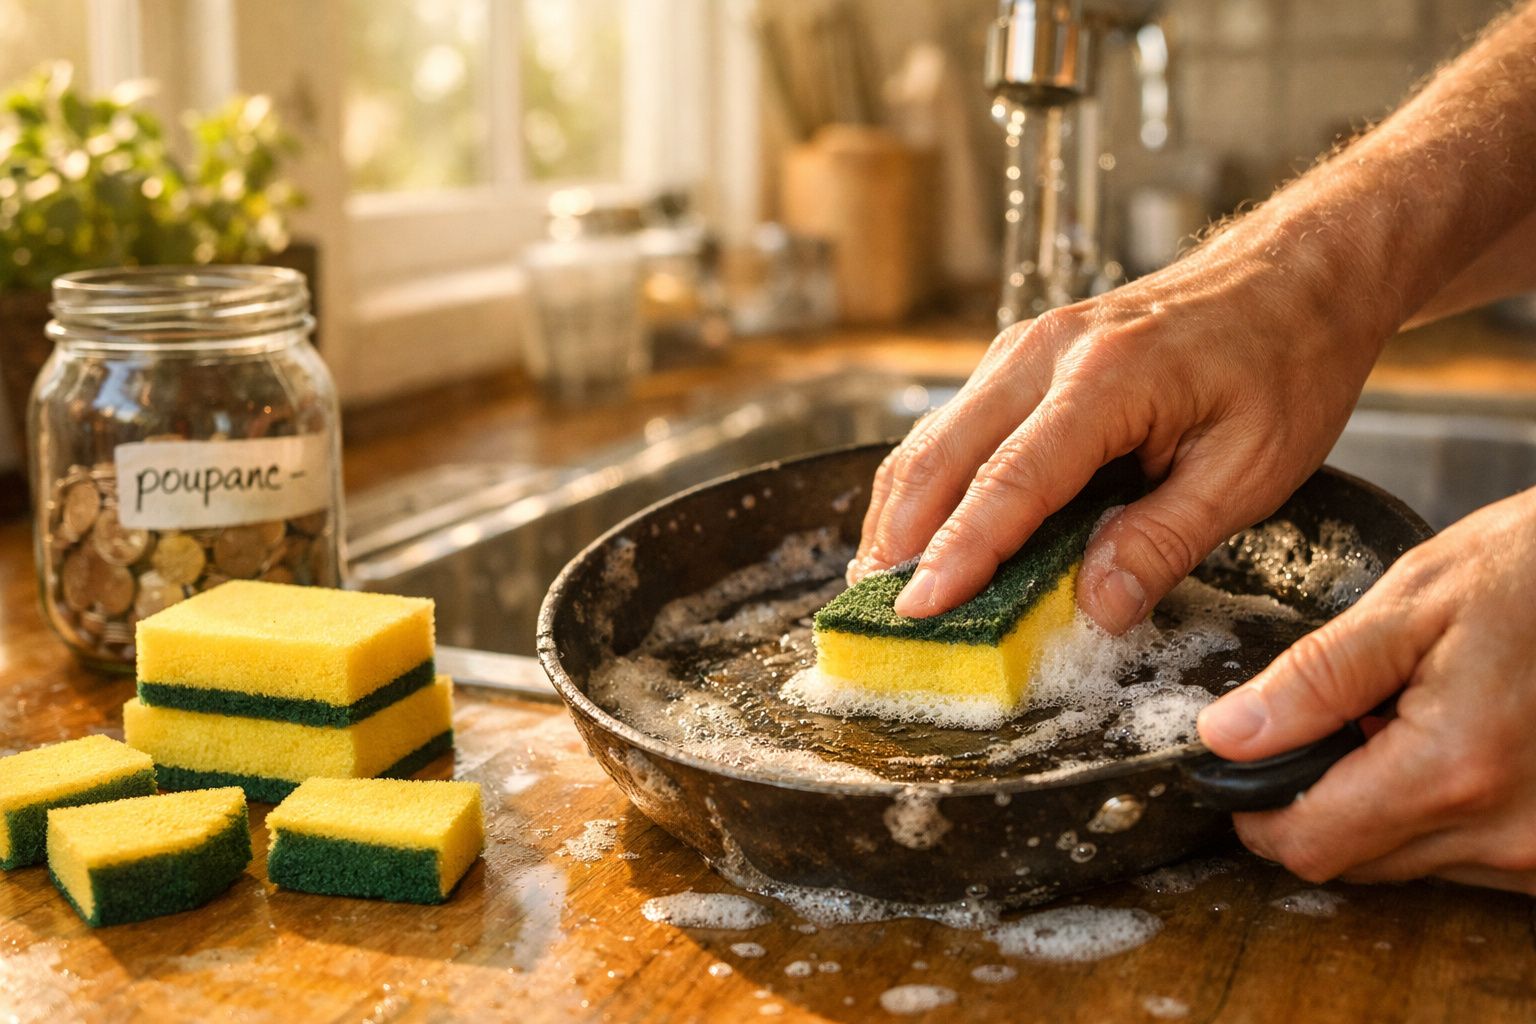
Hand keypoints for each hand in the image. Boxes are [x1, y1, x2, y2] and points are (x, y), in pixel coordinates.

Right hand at [851, 213, 1389, 631]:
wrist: (1295, 273)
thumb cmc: (1286, 363)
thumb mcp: (1252, 469)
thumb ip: (1164, 540)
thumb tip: (1094, 607)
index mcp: (1107, 377)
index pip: (1010, 480)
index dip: (959, 552)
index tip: (918, 610)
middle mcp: (1044, 352)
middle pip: (942, 455)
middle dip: (898, 539)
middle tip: (872, 613)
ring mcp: (1024, 348)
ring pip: (932, 438)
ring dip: (899, 513)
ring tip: (876, 583)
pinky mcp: (1021, 358)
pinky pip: (953, 426)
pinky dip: (926, 484)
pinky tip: (918, 530)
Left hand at [1197, 489, 1535, 892]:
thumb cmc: (1534, 570)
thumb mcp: (1411, 601)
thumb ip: (1312, 680)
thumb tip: (1227, 738)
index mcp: (1455, 769)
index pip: (1311, 845)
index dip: (1257, 813)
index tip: (1243, 771)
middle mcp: (1509, 832)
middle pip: (1356, 863)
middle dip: (1320, 803)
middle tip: (1339, 723)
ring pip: (1411, 865)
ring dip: (1385, 808)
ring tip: (1411, 721)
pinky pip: (1471, 859)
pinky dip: (1443, 812)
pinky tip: (1460, 744)